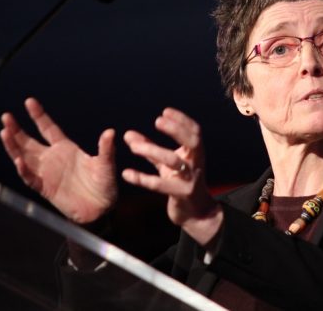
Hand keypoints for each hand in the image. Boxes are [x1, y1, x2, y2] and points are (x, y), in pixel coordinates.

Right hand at [0, 97, 117, 223]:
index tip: (29, 101)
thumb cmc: (104, 184)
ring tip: (5, 132)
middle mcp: (53, 158)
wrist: (101, 209)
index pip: (48, 128)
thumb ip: (106, 149)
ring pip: (24, 157)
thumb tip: (110, 132)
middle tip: (6, 116)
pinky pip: (30, 177)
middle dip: (17, 129)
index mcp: (66, 148)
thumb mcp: (106, 164)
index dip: (38, 116)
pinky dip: (24, 170)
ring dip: (13, 146)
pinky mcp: (45, 188)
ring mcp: (47, 173)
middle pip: (29, 141)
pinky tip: (19, 160)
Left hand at [122, 107, 221, 245]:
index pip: (194, 132)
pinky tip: (127, 174)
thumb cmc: (180, 182)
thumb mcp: (166, 163)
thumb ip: (149, 148)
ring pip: (173, 161)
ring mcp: (190, 179)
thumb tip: (127, 134)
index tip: (165, 111)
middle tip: (157, 121)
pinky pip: (160, 185)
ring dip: (153, 150)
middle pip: (192, 142)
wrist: (194, 212)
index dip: (182, 120)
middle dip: (176, 130)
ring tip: (133, 146)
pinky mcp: (181, 194)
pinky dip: (142, 179)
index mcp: (195, 154)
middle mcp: (196, 164)